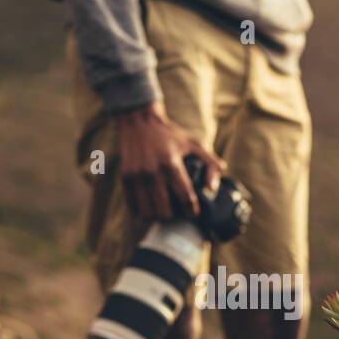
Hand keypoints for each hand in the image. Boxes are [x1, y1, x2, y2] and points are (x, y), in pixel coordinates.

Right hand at [115, 101, 224, 220]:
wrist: (139, 122)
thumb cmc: (169, 135)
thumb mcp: (194, 144)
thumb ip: (210, 163)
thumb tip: (213, 188)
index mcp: (171, 165)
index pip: (185, 198)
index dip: (192, 211)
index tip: (193, 212)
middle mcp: (152, 173)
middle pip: (165, 212)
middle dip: (174, 216)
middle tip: (178, 212)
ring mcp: (137, 177)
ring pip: (148, 213)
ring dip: (157, 216)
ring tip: (164, 211)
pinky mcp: (125, 179)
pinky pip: (133, 207)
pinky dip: (142, 212)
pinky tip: (149, 208)